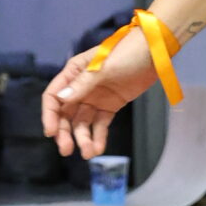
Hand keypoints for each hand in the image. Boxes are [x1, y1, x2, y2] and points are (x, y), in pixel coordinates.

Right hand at [42, 30, 156, 158]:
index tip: (51, 133)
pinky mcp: (110, 106)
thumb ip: (82, 85)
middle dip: (65, 132)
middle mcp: (80, 87)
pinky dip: (98, 137)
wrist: (155, 51)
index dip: (50, 115)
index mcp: (74, 73)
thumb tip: (61, 100)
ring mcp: (95, 98)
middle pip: (66, 114)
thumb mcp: (103, 68)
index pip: (54, 96)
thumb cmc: (127, 53)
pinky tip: (98, 149)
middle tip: (67, 150)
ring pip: (83, 122)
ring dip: (83, 138)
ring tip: (88, 153)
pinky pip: (100, 124)